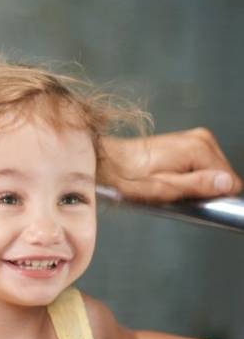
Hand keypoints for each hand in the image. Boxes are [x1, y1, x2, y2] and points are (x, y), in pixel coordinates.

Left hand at [101, 128, 242, 202]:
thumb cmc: (129, 178)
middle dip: (203, 189)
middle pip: (223, 176)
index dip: (213, 196)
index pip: (231, 182)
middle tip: (177, 193)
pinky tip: (170, 179)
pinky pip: (202, 167)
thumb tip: (226, 184)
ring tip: (170, 186)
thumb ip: (198, 185)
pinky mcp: (187, 143)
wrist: (108, 163)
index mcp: (198, 148)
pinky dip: (189, 176)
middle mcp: (200, 139)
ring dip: (195, 184)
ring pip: (213, 173)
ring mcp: (194, 139)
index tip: (193, 200)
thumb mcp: (165, 189)